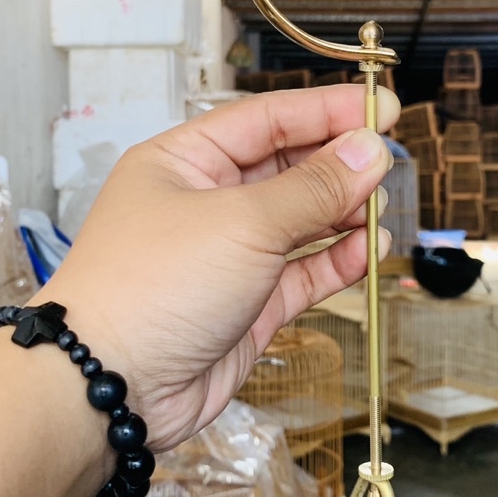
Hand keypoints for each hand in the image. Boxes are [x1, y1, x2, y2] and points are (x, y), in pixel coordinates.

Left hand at [37, 84, 399, 451]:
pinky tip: (365, 251)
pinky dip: (336, 261)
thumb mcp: (243, 221)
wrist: (111, 388)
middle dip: (338, 164)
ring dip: (343, 213)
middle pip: (288, 167)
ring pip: (301, 220)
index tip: (379, 108)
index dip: (326, 111)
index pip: (268, 119)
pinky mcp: (250, 302)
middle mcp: (209, 202)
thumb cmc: (153, 287)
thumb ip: (314, 187)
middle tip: (386, 161)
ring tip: (378, 209)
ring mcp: (231, 253)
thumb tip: (368, 152)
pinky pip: (304, 271)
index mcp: (188, 161)